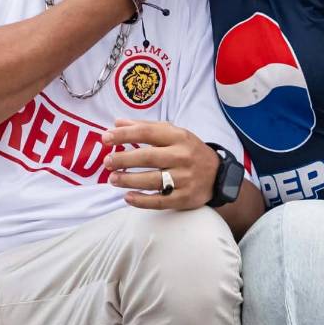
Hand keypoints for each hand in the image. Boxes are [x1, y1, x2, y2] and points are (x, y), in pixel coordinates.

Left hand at [102, 119, 221, 210]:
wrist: (218, 175)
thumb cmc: (189, 151)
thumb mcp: (174, 134)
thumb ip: (146, 128)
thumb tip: (117, 123)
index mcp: (179, 137)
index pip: (148, 133)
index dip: (124, 135)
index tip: (106, 137)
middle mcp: (182, 157)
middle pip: (148, 157)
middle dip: (124, 159)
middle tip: (107, 162)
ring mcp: (184, 179)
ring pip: (152, 181)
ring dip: (128, 180)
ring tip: (112, 179)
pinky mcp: (184, 198)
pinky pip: (160, 201)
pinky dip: (142, 201)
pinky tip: (127, 197)